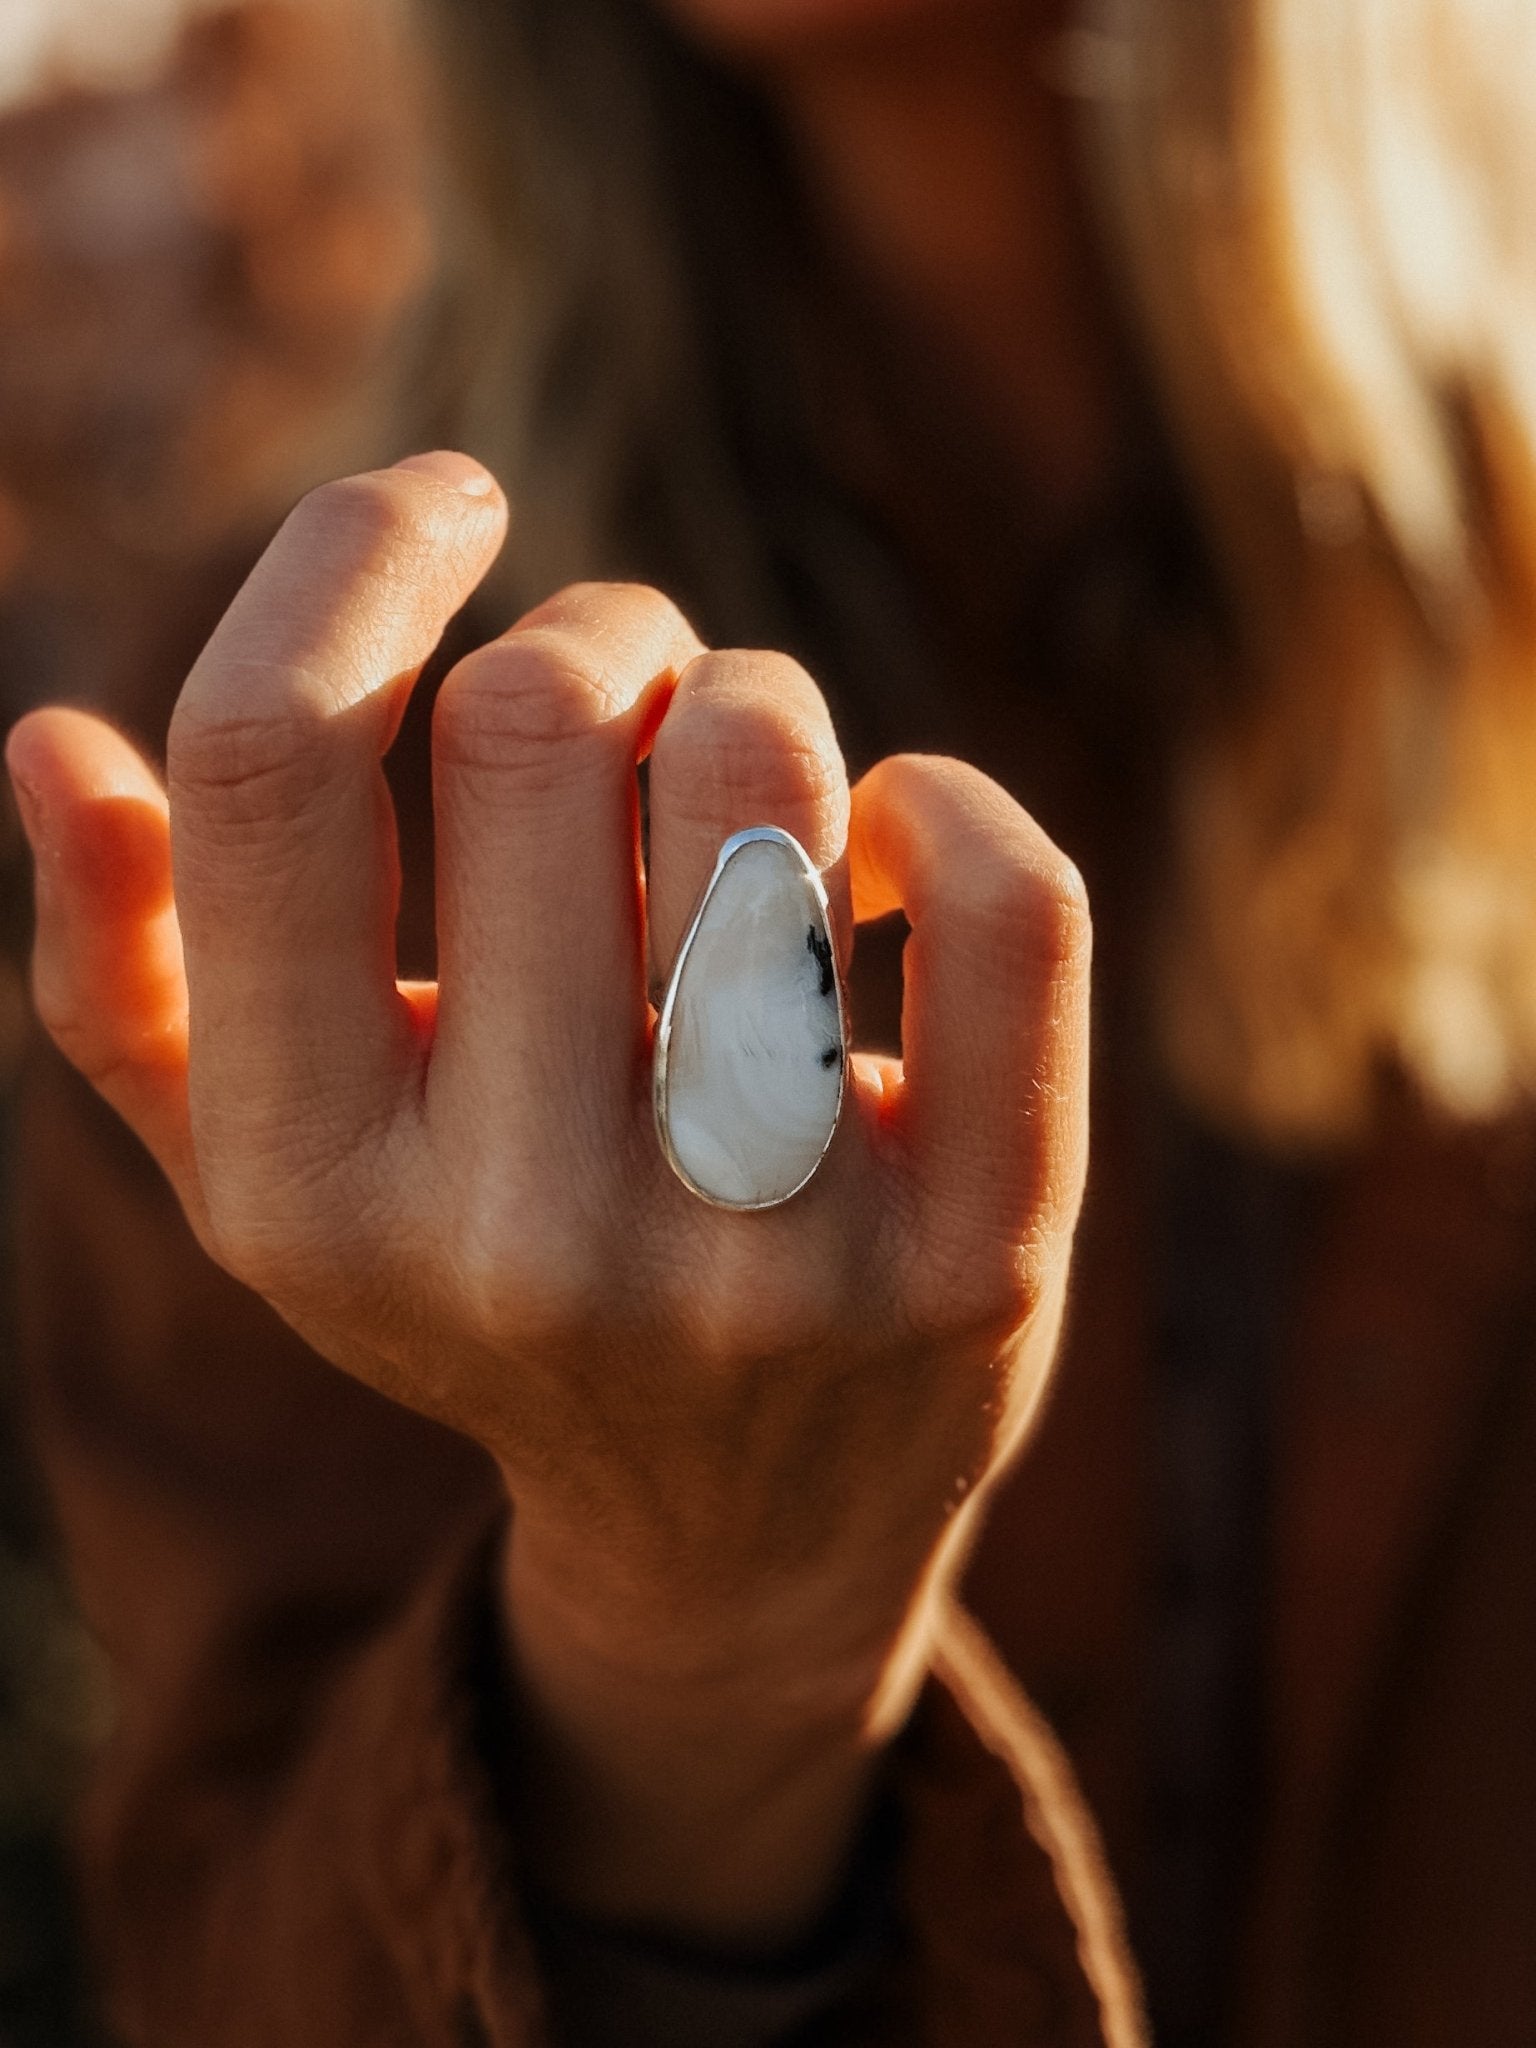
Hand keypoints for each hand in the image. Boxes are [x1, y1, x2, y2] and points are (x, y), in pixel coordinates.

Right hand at [5, 451, 1090, 1943]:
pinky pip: (1000, 893)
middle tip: (629, 699)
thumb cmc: (486, 1289)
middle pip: (533, 721)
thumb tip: (46, 742)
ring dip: (756, 701)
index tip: (438, 496)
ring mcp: (769, 1257)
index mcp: (314, 1191)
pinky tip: (889, 854)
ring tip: (743, 785)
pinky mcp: (980, 1255)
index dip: (345, 553)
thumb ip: (129, 981)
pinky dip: (947, 806)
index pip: (266, 759)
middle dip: (598, 635)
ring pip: (767, 768)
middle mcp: (526, 1233)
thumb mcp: (273, 1178)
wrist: (738, 1537)